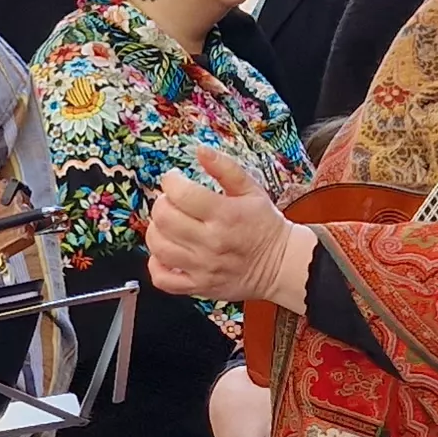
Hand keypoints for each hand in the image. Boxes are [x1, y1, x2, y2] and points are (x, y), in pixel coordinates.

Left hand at [147, 147, 312, 305]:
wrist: (281, 264)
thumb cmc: (264, 225)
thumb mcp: (251, 189)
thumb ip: (225, 167)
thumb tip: (201, 150)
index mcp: (225, 215)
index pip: (181, 194)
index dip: (171, 181)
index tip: (175, 180)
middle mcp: (212, 242)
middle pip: (164, 218)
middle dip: (162, 203)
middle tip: (172, 202)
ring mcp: (203, 267)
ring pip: (159, 247)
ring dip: (156, 231)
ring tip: (168, 225)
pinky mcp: (199, 286)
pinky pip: (163, 279)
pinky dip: (157, 265)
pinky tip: (166, 253)